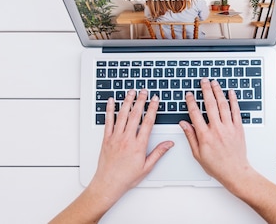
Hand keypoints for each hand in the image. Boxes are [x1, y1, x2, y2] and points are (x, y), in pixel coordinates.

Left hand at [50, 90, 173, 223]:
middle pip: (135, 115)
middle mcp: (127, 139)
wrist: (108, 184)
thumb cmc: (126, 178)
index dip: (152, 108)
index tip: (155, 100)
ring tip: (131, 92)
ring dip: (127, 102)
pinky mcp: (106, 139)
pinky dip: (109, 110)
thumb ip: (158, 152)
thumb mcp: (147, 167)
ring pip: (122, 115)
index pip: (148, 122)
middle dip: (141, 101)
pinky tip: (111, 102)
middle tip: (144, 91)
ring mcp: (115, 137)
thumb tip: (169, 143)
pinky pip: (108, 121)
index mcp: (138, 145)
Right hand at [179, 78, 253, 187]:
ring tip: (214, 83)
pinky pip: (236, 111)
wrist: (235, 172)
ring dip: (218, 92)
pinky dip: (233, 100)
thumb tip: (184, 124)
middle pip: (210, 105)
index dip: (191, 102)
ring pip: (223, 105)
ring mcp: (228, 127)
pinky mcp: (238, 128)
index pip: (195, 113)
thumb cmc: (217, 165)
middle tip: (203, 81)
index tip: (189, 94)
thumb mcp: (198, 154)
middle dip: (205, 90)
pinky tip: (230, 92)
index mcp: (205, 136)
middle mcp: (217, 129)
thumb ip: (191, 137)